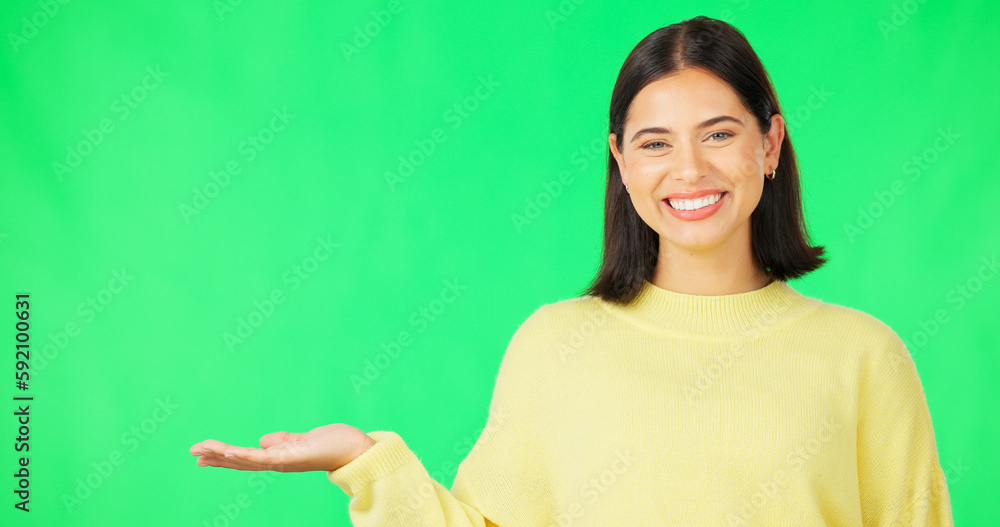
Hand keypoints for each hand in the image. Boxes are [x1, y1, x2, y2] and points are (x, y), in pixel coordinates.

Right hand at [190, 423, 376, 472]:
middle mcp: (277, 463)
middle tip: (193, 453)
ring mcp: (282, 462)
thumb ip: (282, 441)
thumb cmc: (333, 444)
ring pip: (245, 459)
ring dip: (221, 454)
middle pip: (240, 461)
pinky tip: (225, 450)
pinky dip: (241, 454)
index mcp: (279, 457)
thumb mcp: (302, 439)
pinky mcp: (289, 458)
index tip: (204, 453)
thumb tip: (263, 440)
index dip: (225, 456)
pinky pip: (260, 457)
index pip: (246, 457)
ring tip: (200, 449)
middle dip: (216, 458)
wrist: (354, 450)